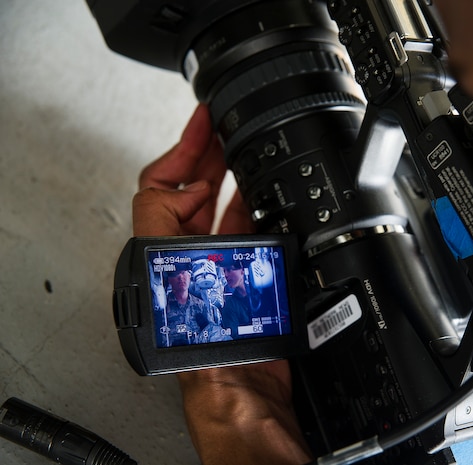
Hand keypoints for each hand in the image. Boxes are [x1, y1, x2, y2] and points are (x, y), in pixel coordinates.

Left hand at [132, 104, 311, 464]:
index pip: (162, 189)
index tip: (201, 122)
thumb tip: (184, 189)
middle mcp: (190, 259)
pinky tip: (265, 197)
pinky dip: (257, 213)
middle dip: (210, 159)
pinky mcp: (248, 279)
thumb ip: (174, 234)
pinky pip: (251, 235)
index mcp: (164, 257)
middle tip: (227, 130)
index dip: (181, 150)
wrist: (246, 392)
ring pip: (223, 211)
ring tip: (246, 154)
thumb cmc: (208, 353)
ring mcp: (220, 267)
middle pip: (194, 194)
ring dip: (233, 182)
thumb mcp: (179, 281)